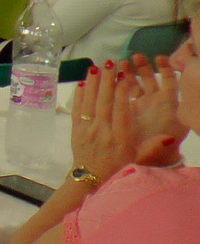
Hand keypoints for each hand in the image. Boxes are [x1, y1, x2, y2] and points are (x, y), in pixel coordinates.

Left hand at [71, 59, 182, 178]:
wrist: (90, 179)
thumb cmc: (117, 167)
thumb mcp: (137, 159)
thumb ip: (152, 147)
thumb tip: (168, 137)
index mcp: (119, 137)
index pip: (120, 110)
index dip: (122, 92)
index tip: (124, 75)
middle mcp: (101, 131)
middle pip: (104, 102)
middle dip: (107, 81)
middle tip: (109, 64)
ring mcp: (86, 129)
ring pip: (89, 102)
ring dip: (92, 84)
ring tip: (95, 67)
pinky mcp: (75, 129)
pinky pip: (76, 109)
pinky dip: (79, 96)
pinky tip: (82, 84)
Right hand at [122, 54, 184, 165]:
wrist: (152, 158)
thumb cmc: (160, 150)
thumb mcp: (163, 143)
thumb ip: (166, 138)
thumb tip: (170, 135)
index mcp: (168, 107)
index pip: (169, 83)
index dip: (166, 69)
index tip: (160, 58)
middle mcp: (156, 103)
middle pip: (150, 80)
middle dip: (143, 67)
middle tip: (136, 56)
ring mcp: (142, 104)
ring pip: (136, 84)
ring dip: (130, 72)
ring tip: (122, 62)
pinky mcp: (130, 108)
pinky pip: (125, 92)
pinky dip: (119, 83)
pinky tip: (112, 76)